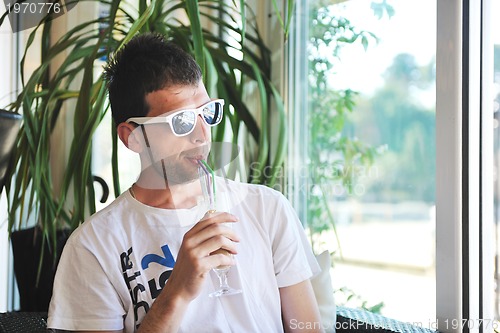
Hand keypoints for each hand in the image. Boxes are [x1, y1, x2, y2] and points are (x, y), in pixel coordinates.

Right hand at [137, 212, 238, 331]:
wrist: (178, 289)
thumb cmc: (188, 270)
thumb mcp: (190, 249)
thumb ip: (201, 239)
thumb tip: (221, 228)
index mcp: (188, 236)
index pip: (208, 219)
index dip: (224, 216)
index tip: (235, 219)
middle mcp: (189, 242)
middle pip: (216, 227)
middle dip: (231, 232)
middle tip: (238, 239)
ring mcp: (193, 253)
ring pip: (219, 240)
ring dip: (231, 245)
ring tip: (235, 251)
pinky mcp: (199, 265)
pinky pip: (220, 257)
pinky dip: (229, 259)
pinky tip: (231, 262)